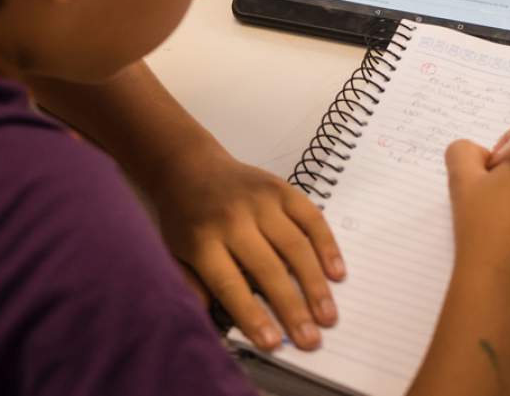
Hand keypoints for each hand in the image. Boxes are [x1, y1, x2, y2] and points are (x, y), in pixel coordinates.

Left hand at [149, 147, 345, 350]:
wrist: (190, 167)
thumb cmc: (185, 218)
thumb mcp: (173, 254)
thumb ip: (192, 288)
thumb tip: (215, 328)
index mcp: (202, 240)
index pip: (230, 284)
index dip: (252, 315)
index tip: (272, 343)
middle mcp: (233, 219)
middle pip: (268, 269)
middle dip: (292, 308)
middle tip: (311, 339)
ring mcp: (260, 201)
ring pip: (295, 246)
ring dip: (315, 285)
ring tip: (328, 316)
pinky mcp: (281, 189)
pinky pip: (311, 218)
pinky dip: (327, 246)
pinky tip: (337, 273)